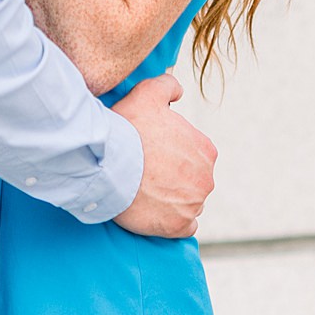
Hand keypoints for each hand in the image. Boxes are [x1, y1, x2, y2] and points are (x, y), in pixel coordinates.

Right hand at [110, 74, 216, 238]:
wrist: (109, 163)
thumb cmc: (128, 128)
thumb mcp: (148, 93)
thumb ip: (167, 86)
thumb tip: (177, 91)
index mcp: (206, 150)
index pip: (195, 155)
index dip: (173, 155)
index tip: (153, 155)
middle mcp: (206, 178)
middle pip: (193, 181)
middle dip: (174, 178)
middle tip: (147, 174)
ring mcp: (193, 204)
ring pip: (188, 203)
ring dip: (173, 200)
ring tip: (147, 193)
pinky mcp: (178, 226)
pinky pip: (184, 228)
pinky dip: (173, 223)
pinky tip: (157, 213)